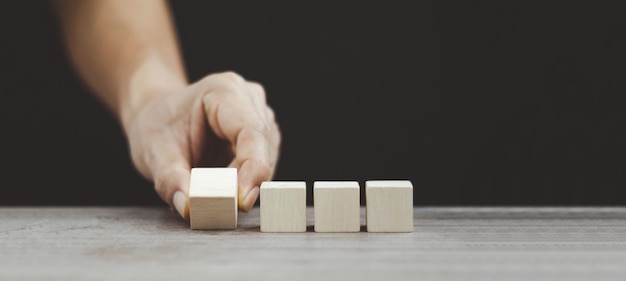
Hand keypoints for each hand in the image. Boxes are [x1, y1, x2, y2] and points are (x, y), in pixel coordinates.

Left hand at [124, 72, 280, 218]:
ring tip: (211, 191)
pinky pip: (263, 165)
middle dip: (244, 182)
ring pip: (266, 159)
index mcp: (223, 91)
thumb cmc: (157, 128)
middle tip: (216, 207)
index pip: (251, 131)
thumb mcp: (153, 152)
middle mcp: (249, 98)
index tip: (242, 201)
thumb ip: (170, 179)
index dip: (252, 168)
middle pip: (262, 147)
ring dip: (244, 183)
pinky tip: (221, 184)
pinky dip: (245, 182)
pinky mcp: (263, 137)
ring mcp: (260, 116)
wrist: (159, 120)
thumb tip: (188, 206)